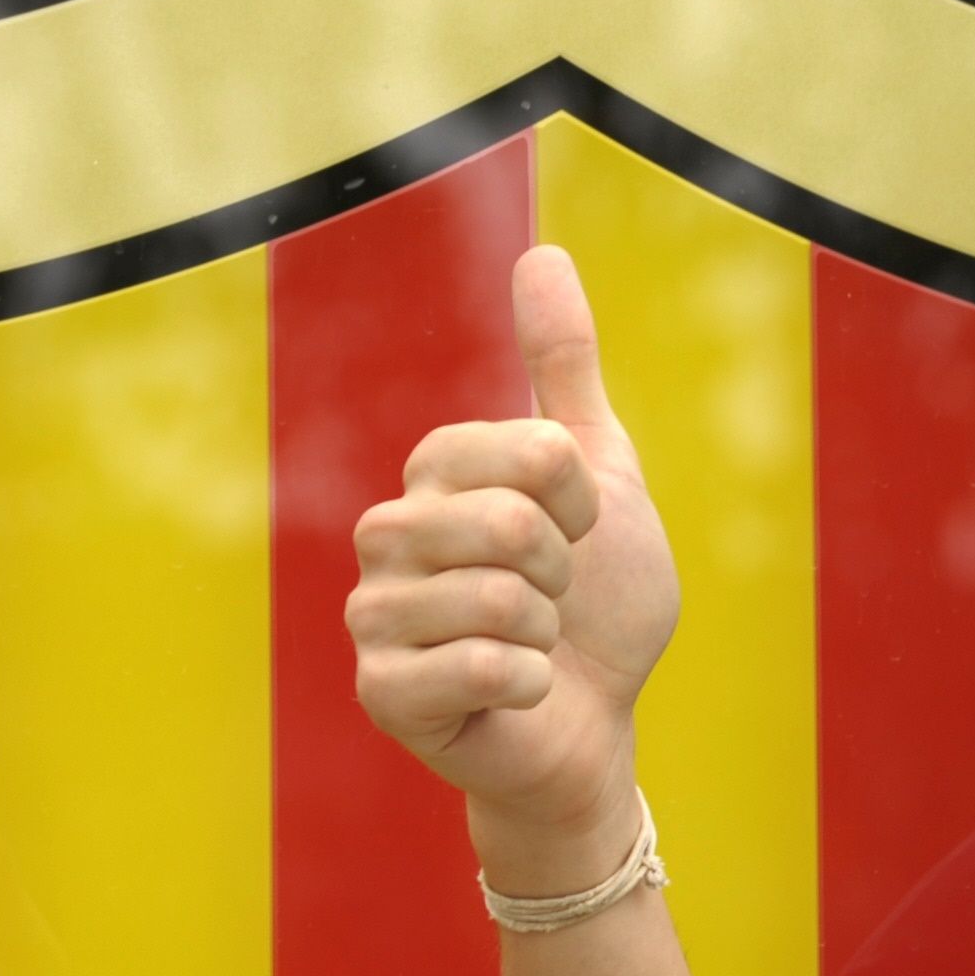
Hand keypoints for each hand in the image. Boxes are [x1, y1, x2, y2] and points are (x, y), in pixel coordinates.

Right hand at [348, 245, 680, 875]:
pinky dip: (527, 683)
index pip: (530, 450)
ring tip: (532, 645)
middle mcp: (388, 534)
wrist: (595, 722)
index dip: (581, 502)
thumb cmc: (595, 606)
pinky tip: (514, 693)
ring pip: (495, 598)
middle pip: (507, 521)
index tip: (576, 534)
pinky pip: (476, 667)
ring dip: (545, 631)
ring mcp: (375, 614)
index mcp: (436, 474)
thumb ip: (564, 370)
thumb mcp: (599, 474)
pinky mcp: (381, 691)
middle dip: (563, 572)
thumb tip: (543, 252)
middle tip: (552, 601)